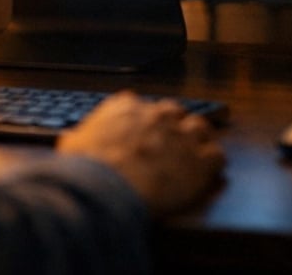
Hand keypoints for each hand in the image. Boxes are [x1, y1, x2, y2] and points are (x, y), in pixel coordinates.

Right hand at [55, 92, 225, 217]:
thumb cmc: (87, 167)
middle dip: (172, 125)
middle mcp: (155, 114)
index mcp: (125, 107)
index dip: (143, 121)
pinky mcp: (200, 160)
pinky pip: (217, 154)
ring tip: (194, 152)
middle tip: (168, 144)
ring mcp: (180, 134)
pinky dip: (213, 162)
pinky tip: (208, 172)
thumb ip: (82, 138)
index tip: (141, 133)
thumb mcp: (74, 144)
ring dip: (198, 138)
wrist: (107, 186)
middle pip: (172, 111)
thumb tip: (74, 145)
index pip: (140, 105)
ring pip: (200, 126)